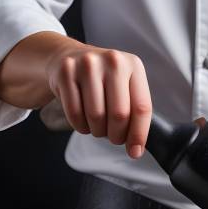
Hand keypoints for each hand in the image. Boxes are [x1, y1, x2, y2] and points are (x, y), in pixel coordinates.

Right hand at [45, 43, 151, 158]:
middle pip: (119, 115)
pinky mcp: (66, 73)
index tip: (135, 151)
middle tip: (113, 137)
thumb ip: (134, 113)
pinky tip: (83, 120)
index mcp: (133, 65)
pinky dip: (80, 126)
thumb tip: (135, 149)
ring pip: (96, 116)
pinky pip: (75, 113)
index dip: (139, 134)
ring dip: (97, 131)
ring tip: (97, 125)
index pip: (142, 108)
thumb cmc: (102, 79)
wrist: (69, 57)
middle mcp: (113, 61)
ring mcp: (87, 64)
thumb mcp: (125, 86)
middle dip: (116, 135)